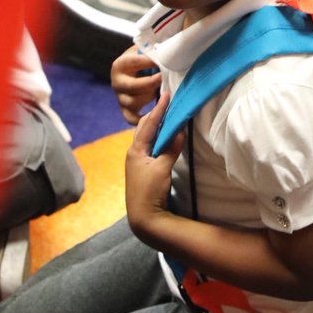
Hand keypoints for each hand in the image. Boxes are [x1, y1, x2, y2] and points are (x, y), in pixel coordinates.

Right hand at [111, 46, 161, 123]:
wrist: (132, 72)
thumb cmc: (143, 60)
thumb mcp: (143, 51)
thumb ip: (151, 50)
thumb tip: (164, 51)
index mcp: (120, 65)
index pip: (134, 62)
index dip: (149, 62)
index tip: (162, 61)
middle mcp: (117, 82)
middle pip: (132, 86)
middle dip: (150, 83)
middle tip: (163, 78)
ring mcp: (120, 98)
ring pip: (133, 103)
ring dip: (149, 98)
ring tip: (160, 91)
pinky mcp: (125, 110)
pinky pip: (131, 118)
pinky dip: (142, 118)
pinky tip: (155, 112)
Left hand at [125, 94, 183, 235]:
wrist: (143, 217)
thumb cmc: (150, 192)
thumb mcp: (162, 168)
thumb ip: (170, 149)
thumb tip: (179, 132)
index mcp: (136, 150)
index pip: (149, 124)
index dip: (159, 110)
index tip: (166, 95)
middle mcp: (133, 153)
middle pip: (144, 127)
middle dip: (155, 114)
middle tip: (167, 102)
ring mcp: (137, 161)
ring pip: (146, 137)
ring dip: (156, 126)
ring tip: (167, 115)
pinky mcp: (142, 168)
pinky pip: (149, 146)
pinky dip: (157, 137)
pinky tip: (164, 137)